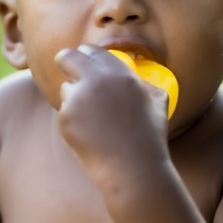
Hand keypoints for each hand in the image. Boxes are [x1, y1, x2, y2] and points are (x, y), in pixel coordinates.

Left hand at [55, 44, 170, 188]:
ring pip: (66, 88)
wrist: (134, 170)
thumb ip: (147, 84)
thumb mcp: (159, 103)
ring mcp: (78, 99)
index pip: (93, 51)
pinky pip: (64, 111)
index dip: (86, 53)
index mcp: (121, 74)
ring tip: (95, 122)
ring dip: (74, 98)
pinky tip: (90, 135)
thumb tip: (138, 78)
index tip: (82, 58)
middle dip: (65, 60)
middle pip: (67, 57)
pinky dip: (73, 121)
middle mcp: (97, 81)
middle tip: (63, 64)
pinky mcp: (66, 118)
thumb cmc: (149, 138)